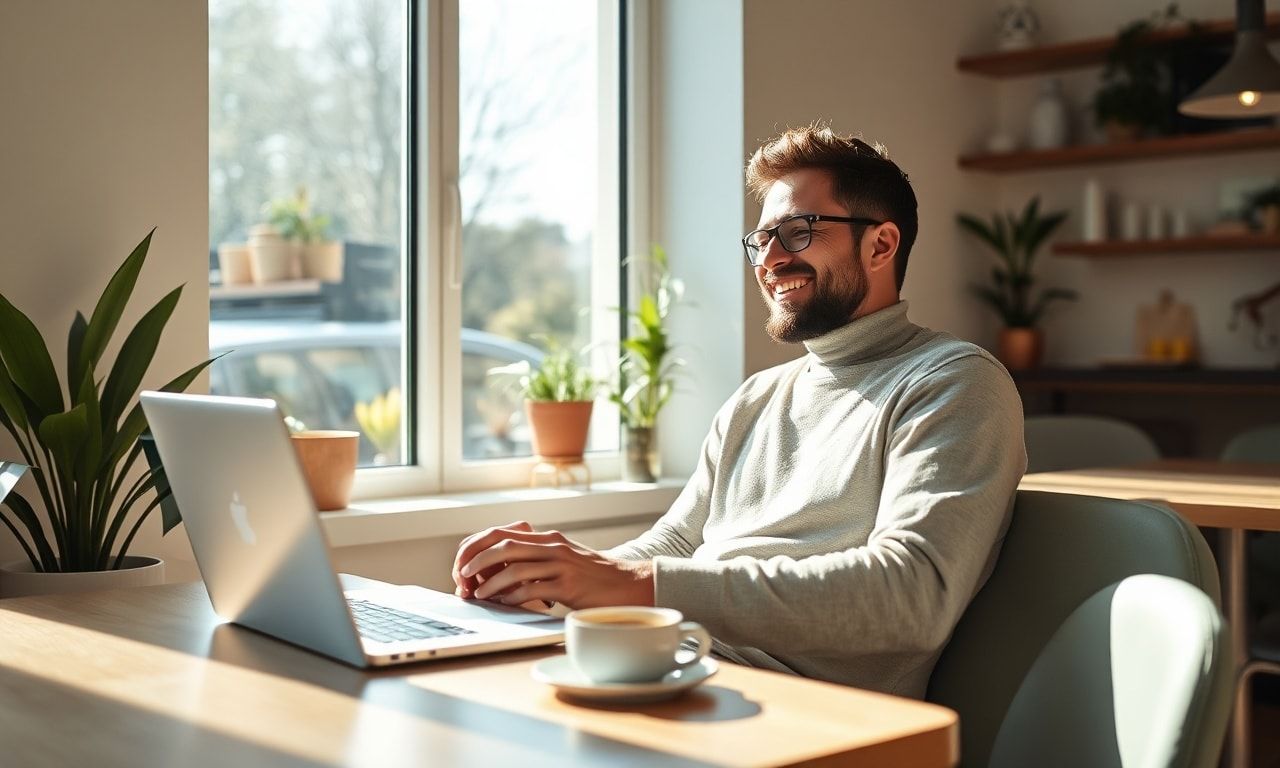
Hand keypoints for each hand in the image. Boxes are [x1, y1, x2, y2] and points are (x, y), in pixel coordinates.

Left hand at [451, 521, 653, 608]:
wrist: (629, 584)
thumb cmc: (594, 578)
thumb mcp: (564, 560)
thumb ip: (536, 561)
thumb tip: (498, 575)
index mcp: (548, 538)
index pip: (501, 533)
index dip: (476, 545)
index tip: (463, 563)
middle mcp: (553, 546)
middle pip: (502, 544)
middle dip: (475, 560)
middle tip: (462, 577)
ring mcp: (561, 564)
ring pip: (514, 566)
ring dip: (489, 582)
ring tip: (478, 594)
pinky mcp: (569, 585)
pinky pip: (532, 589)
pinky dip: (511, 596)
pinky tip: (502, 603)